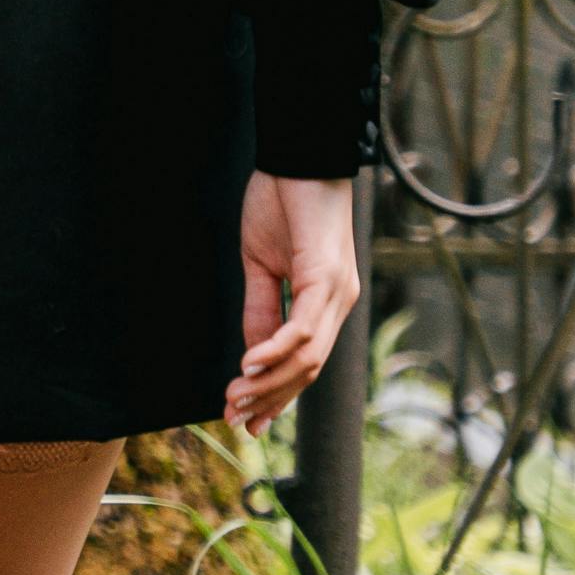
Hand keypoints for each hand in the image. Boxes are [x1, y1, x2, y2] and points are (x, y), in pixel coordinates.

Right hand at [229, 170, 359, 431]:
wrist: (299, 154)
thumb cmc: (282, 200)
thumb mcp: (261, 263)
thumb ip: (261, 308)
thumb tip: (252, 355)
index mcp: (328, 300)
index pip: (306, 362)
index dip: (278, 394)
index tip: (249, 420)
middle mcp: (340, 302)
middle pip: (309, 369)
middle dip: (269, 400)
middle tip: (235, 421)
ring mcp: (338, 292)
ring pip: (307, 357)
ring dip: (268, 384)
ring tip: (234, 399)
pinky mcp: (326, 277)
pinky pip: (302, 327)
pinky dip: (273, 349)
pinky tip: (247, 365)